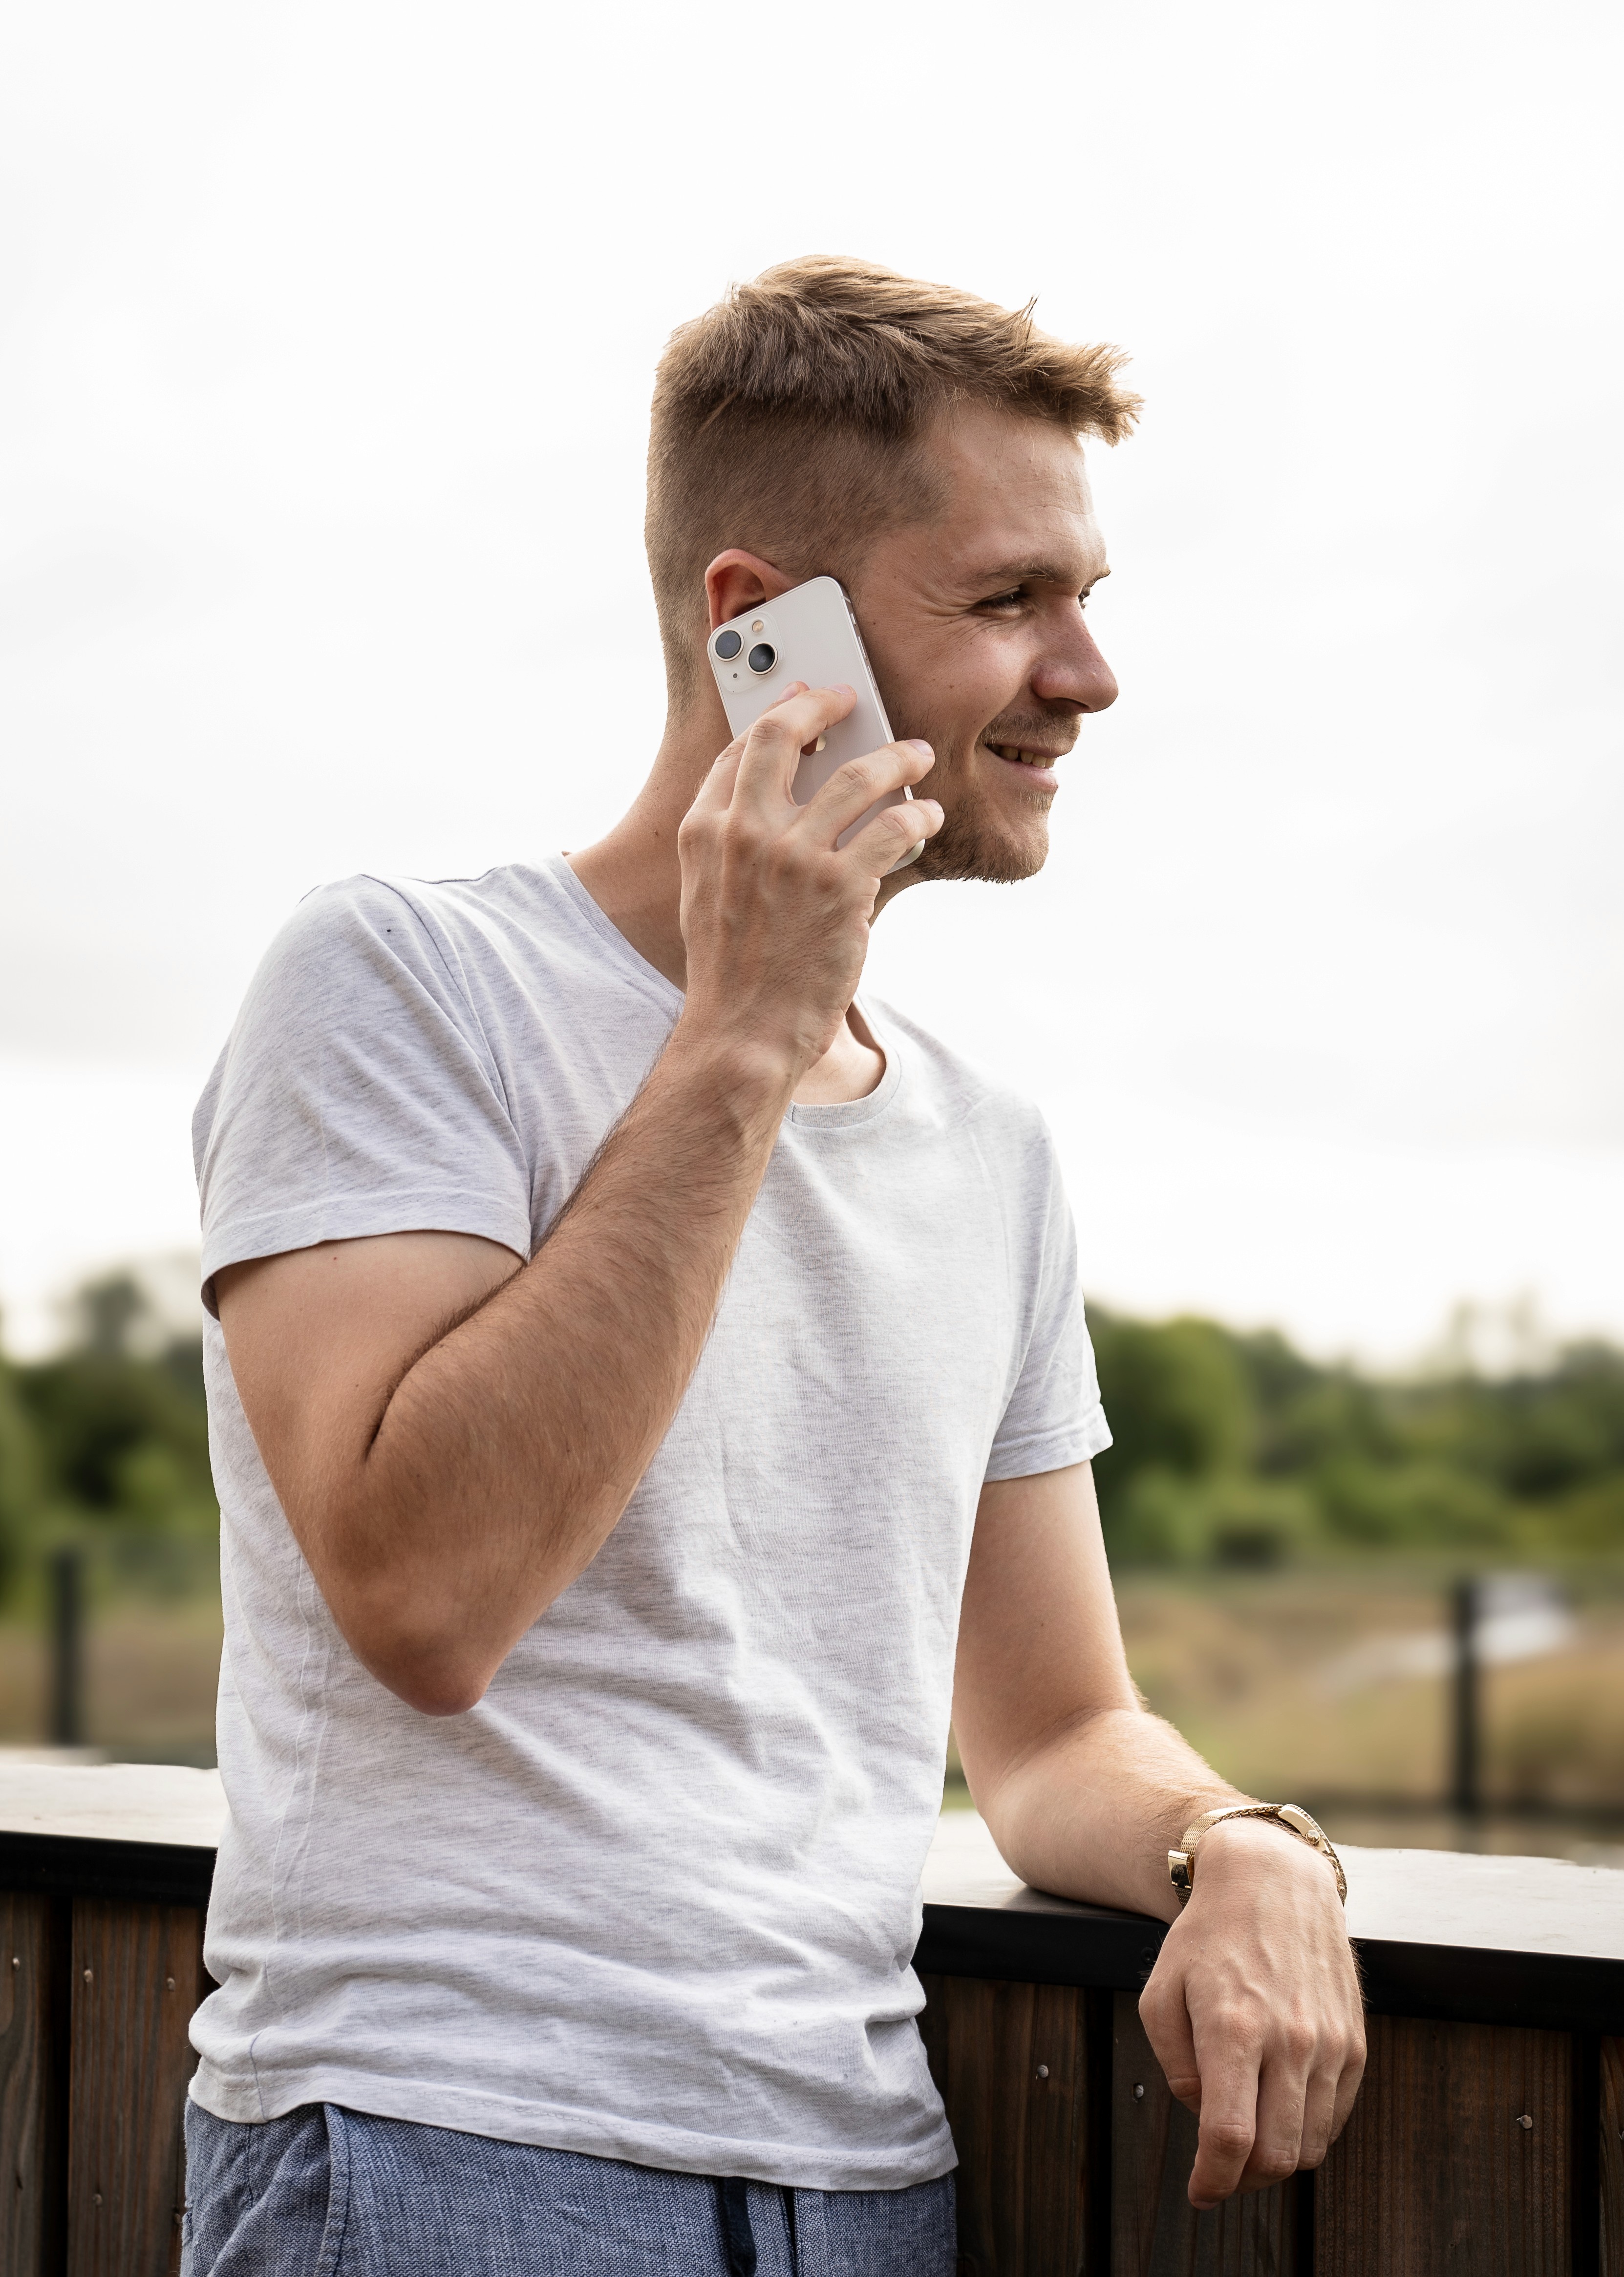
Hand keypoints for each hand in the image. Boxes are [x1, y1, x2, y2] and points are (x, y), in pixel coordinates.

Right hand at [675, 682, 940, 1082]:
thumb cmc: (730, 973)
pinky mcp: (840, 887)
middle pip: (785, 736)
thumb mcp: (706, 895)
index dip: (778, 718)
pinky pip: (892, 827)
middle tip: (851, 699)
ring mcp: (793, 857)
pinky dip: (918, 816)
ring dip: (895, 757)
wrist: (743, 1033)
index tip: (803, 704)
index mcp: (703, 832)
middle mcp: (744, 833)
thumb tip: (771, 803)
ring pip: (856, 775)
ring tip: (916, 754)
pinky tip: (928, 819)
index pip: (740, 750)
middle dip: (823, 705)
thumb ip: (730, 843)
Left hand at [1137, 1816, 1365, 2208]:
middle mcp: (1289, 2040)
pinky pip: (1336, 2116)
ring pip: (1310, 2144)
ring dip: (1277, 2159)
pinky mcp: (1354, 2042)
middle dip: (1244, 2180)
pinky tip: (1280, 2109)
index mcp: (1233, 2029)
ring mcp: (1329, 2043)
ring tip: (1249, 2138)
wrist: (1272, 1881)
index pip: (1229, 2139)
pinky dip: (1307, 2130)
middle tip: (1222, 2171)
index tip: (1200, 2192)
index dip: (1213, 2180)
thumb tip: (1203, 2117)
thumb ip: (1174, 2064)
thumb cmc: (1206, 1937)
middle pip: (1276, 2156)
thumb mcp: (1161, 1992)